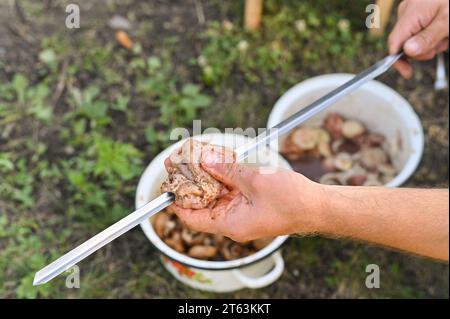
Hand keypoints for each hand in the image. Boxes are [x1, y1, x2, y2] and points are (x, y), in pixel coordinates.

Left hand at [167, 150, 324, 241]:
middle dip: (190, 181)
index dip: (177, 202)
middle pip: (202, 202)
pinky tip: (215, 159)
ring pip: (216, 193)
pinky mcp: (250, 201)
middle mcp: (232, 220)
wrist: (317, 206)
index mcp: (230, 224)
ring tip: (193, 155)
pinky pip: (230, 189)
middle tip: (178, 161)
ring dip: (206, 175)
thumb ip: (228, 171)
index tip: (168, 184)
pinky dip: (222, 175)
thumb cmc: (292, 200)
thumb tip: (205, 161)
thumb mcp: (255, 181)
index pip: (192, 218)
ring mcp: (241, 211)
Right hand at [388, 0, 448, 78]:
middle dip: (425, 49)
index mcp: (410, 14)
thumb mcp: (446, 21)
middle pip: (406, 44)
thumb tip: (408, 52)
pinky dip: (432, 36)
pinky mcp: (418, 14)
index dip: (399, 61)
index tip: (408, 73)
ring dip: (432, 42)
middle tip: (443, 40)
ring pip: (415, 41)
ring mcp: (411, 13)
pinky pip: (420, 33)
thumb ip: (427, 37)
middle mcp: (406, 12)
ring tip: (446, 32)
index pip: (395, 43)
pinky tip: (442, 30)